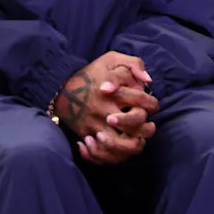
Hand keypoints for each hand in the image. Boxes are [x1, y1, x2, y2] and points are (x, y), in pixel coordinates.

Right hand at [54, 51, 158, 165]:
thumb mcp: (111, 59)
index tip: (152, 106)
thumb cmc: (91, 72)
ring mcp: (96, 124)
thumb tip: (148, 80)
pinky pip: (104, 153)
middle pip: (134, 125)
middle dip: (146, 127)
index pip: (142, 101)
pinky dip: (114, 155)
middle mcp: (106, 109)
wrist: (60, 86)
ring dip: (134, 145)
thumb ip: (133, 64)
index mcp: (115, 91)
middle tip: (149, 126)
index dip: (152, 105)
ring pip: (121, 144)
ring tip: (138, 140)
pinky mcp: (87, 134)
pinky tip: (122, 148)